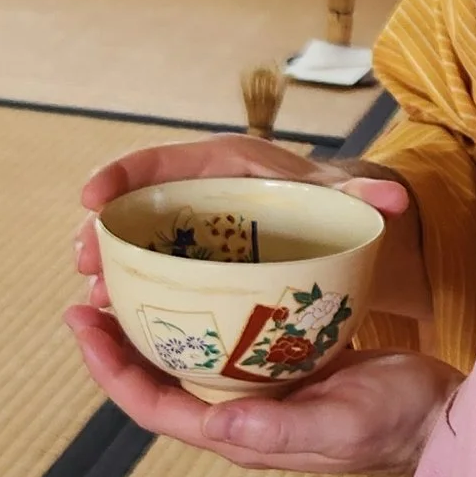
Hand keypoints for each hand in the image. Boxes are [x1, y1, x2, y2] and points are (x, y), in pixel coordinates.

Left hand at [65, 305, 459, 474]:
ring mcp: (260, 398)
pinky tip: (195, 278)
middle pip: (156, 384)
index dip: (108, 370)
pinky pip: (224, 345)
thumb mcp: (343, 423)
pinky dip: (198, 314)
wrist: (443, 420)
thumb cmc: (400, 421)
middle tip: (86, 289)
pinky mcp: (283, 374)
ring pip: (185, 363)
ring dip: (150, 327)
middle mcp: (239, 420)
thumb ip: (281, 429)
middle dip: (115, 343)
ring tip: (124, 278)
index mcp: (241, 437)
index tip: (79, 321)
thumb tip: (217, 425)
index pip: (152, 407)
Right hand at [75, 134, 416, 286]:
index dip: (120, 173)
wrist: (344, 226)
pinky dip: (133, 289)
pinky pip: (153, 271)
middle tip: (82, 260)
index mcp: (225, 165)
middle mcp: (199, 192)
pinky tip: (117, 316)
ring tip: (93, 294)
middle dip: (100, 228)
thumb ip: (368, 199)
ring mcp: (191, 227)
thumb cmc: (339, 205)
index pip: (161, 160)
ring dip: (109, 265)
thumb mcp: (350, 200)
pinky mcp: (193, 260)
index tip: (91, 196)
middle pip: (134, 202)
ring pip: (136, 241)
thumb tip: (393, 202)